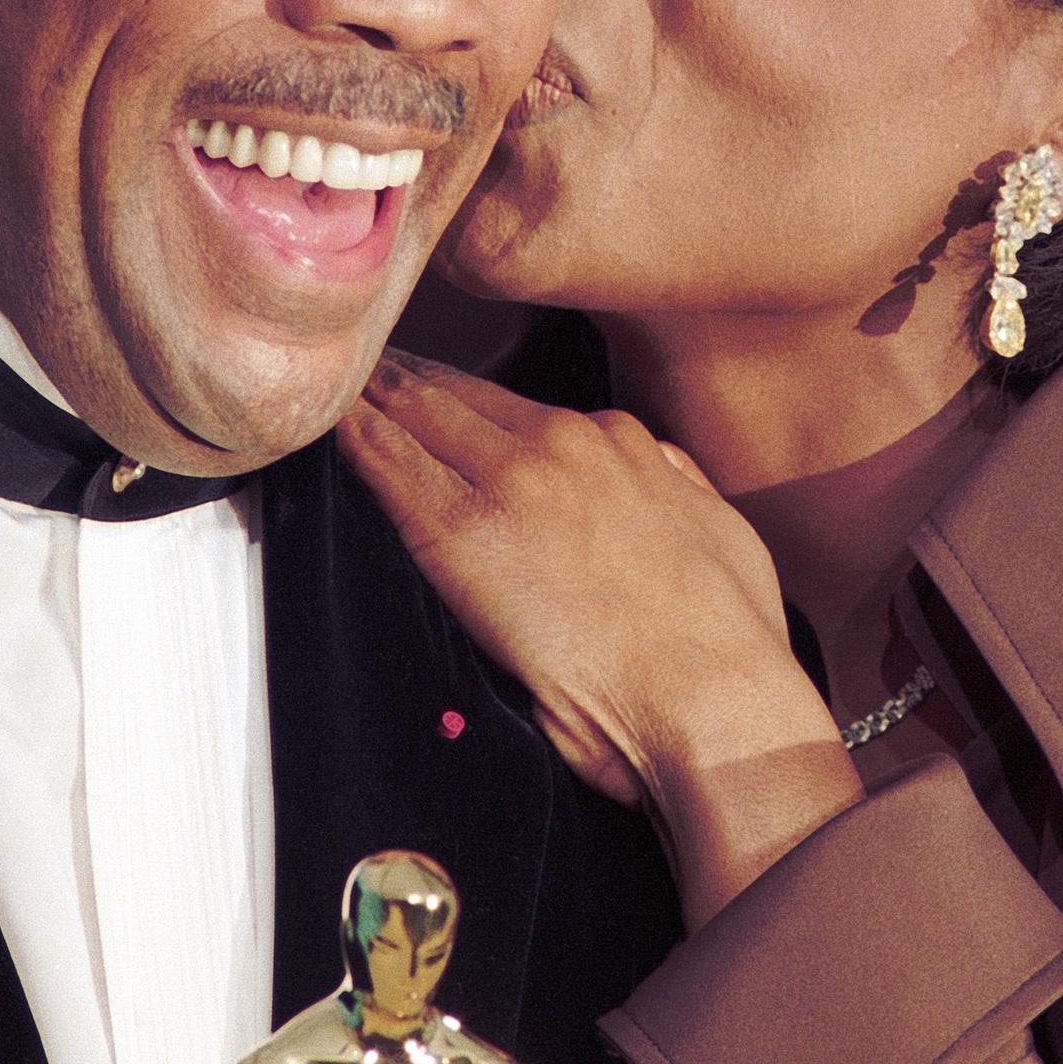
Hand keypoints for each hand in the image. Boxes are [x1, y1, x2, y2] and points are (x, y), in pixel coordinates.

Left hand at [339, 357, 862, 922]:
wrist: (712, 695)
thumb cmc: (729, 639)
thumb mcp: (724, 532)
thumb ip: (681, 489)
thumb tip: (663, 472)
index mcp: (620, 445)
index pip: (522, 408)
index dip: (475, 403)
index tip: (449, 400)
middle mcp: (562, 444)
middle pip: (462, 398)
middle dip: (413, 382)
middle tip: (372, 368)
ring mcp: (511, 481)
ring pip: (421, 418)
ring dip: (377, 402)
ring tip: (341, 389)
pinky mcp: (463, 534)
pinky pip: (393, 470)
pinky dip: (358, 444)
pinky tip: (333, 428)